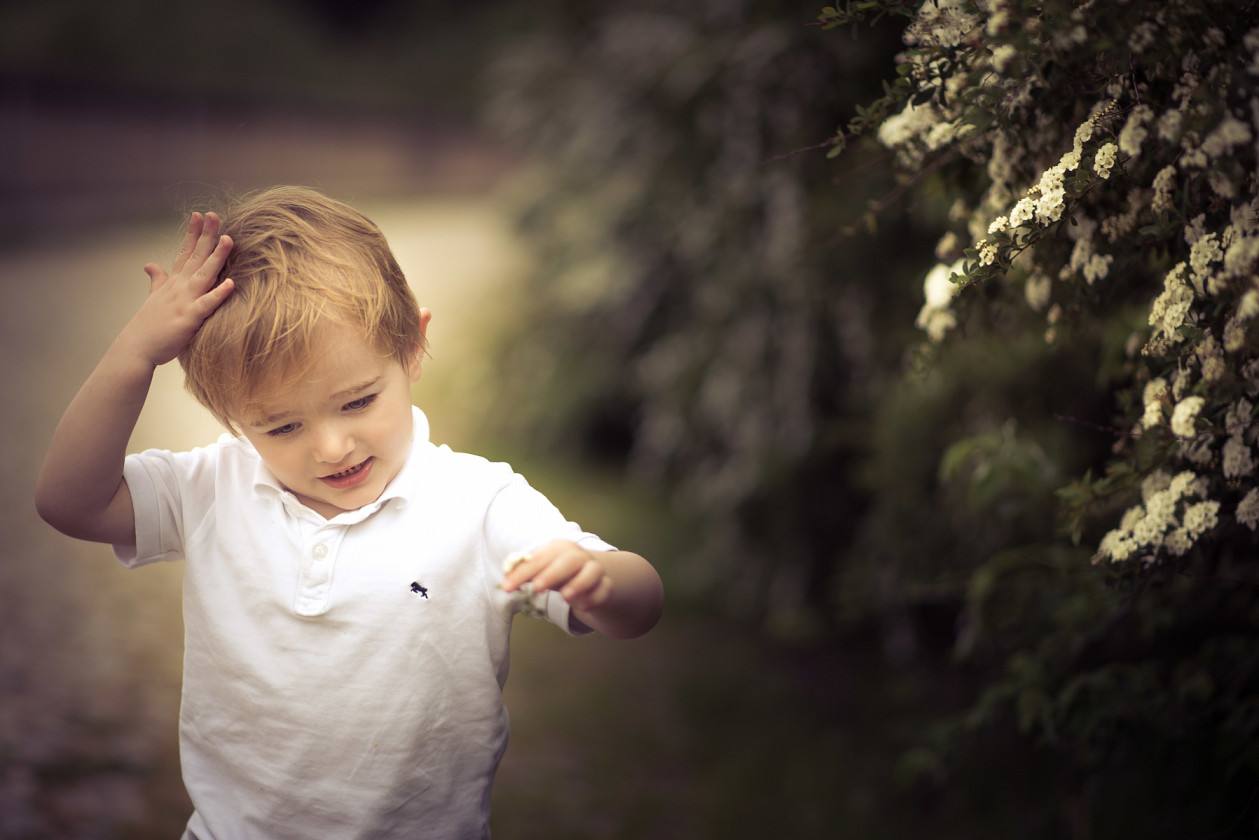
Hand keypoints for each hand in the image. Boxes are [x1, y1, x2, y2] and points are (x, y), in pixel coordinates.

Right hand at [125, 211, 234, 366]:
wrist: (136, 349)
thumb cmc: (149, 326)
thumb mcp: (154, 298)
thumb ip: (157, 280)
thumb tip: (150, 264)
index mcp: (174, 283)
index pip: (184, 252)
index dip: (193, 234)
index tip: (199, 214)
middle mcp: (179, 288)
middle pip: (195, 257)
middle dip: (206, 235)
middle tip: (215, 214)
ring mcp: (184, 302)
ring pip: (204, 275)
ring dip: (216, 257)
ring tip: (229, 240)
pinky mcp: (188, 319)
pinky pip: (206, 304)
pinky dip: (218, 294)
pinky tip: (231, 283)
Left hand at [501, 539, 613, 612]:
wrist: (591, 576)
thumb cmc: (559, 572)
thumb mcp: (541, 571)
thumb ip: (525, 574)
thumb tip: (506, 580)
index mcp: (559, 548)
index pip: (540, 558)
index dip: (522, 572)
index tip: (506, 587)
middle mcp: (578, 555)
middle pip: (569, 560)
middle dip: (552, 573)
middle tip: (537, 588)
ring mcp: (595, 568)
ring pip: (592, 571)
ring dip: (579, 583)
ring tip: (565, 597)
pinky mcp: (606, 584)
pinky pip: (604, 589)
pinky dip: (595, 597)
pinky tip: (583, 607)